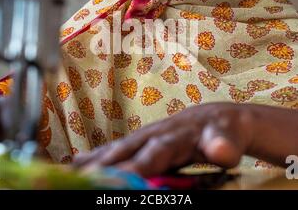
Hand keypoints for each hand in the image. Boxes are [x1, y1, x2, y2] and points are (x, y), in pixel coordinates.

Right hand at [73, 102, 254, 177]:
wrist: (218, 118)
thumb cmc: (222, 131)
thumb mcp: (228, 138)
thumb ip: (222, 145)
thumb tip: (221, 151)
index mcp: (175, 136)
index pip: (151, 154)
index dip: (134, 167)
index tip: (116, 180)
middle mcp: (155, 134)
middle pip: (125, 150)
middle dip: (102, 165)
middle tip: (79, 177)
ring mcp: (147, 136)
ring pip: (116, 149)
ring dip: (93, 160)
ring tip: (69, 171)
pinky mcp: (143, 139)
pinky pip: (118, 148)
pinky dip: (98, 155)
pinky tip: (79, 162)